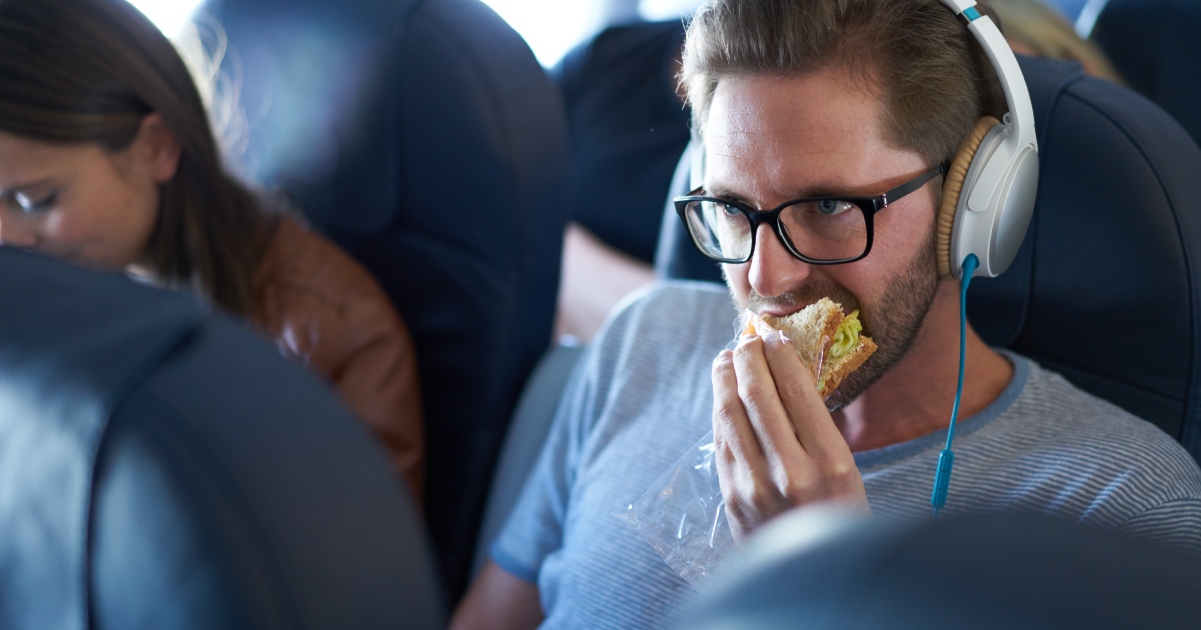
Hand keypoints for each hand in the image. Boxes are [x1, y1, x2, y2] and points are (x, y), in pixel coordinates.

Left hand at [711, 331, 869, 542]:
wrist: (813, 581)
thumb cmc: (838, 520)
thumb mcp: (848, 475)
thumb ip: (820, 432)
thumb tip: (788, 378)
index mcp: (830, 463)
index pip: (797, 391)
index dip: (780, 356)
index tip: (773, 337)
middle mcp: (791, 473)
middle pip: (758, 396)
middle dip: (748, 360)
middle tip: (746, 340)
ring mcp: (756, 487)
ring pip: (731, 415)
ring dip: (725, 380)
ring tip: (726, 359)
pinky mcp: (732, 498)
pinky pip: (721, 442)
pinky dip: (719, 411)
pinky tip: (721, 396)